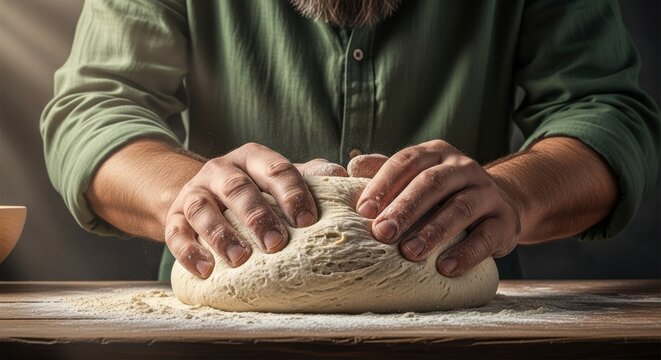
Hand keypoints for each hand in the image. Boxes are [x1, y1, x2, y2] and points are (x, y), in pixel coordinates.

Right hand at [165, 143, 344, 277]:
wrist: (203, 193)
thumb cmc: (255, 190)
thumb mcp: (278, 178)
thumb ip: (308, 175)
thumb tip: (340, 173)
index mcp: (252, 158)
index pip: (274, 168)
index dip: (291, 193)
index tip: (307, 221)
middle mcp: (220, 170)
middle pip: (237, 188)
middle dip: (257, 215)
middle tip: (276, 244)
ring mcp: (194, 192)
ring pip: (201, 208)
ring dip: (220, 234)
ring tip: (240, 259)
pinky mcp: (173, 216)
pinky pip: (175, 232)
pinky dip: (189, 251)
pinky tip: (206, 270)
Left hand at [351, 140, 520, 276]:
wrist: (499, 202)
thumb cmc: (443, 194)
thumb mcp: (416, 178)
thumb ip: (386, 172)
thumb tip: (350, 166)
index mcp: (436, 154)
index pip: (406, 161)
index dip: (384, 184)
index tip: (364, 210)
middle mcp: (463, 167)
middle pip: (431, 183)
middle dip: (404, 209)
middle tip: (382, 233)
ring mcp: (487, 192)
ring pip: (460, 208)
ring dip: (433, 232)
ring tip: (410, 253)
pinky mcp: (505, 220)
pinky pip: (486, 236)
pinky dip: (466, 253)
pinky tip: (445, 267)